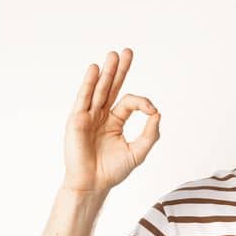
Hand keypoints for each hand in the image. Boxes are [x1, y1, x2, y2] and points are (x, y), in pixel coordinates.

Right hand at [63, 48, 161, 192]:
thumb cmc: (113, 170)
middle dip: (120, 70)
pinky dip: (88, 84)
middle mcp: (100, 115)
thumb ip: (150, 133)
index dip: (144, 103)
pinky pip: (83, 98)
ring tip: (113, 55)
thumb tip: (158, 113)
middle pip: (111, 87)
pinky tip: (94, 69)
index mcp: (114, 121)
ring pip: (98, 89)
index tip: (152, 111)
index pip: (128, 102)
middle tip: (128, 51)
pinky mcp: (77, 120)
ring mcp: (88, 116)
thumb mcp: (138, 151)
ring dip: (106, 72)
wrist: (93, 184)